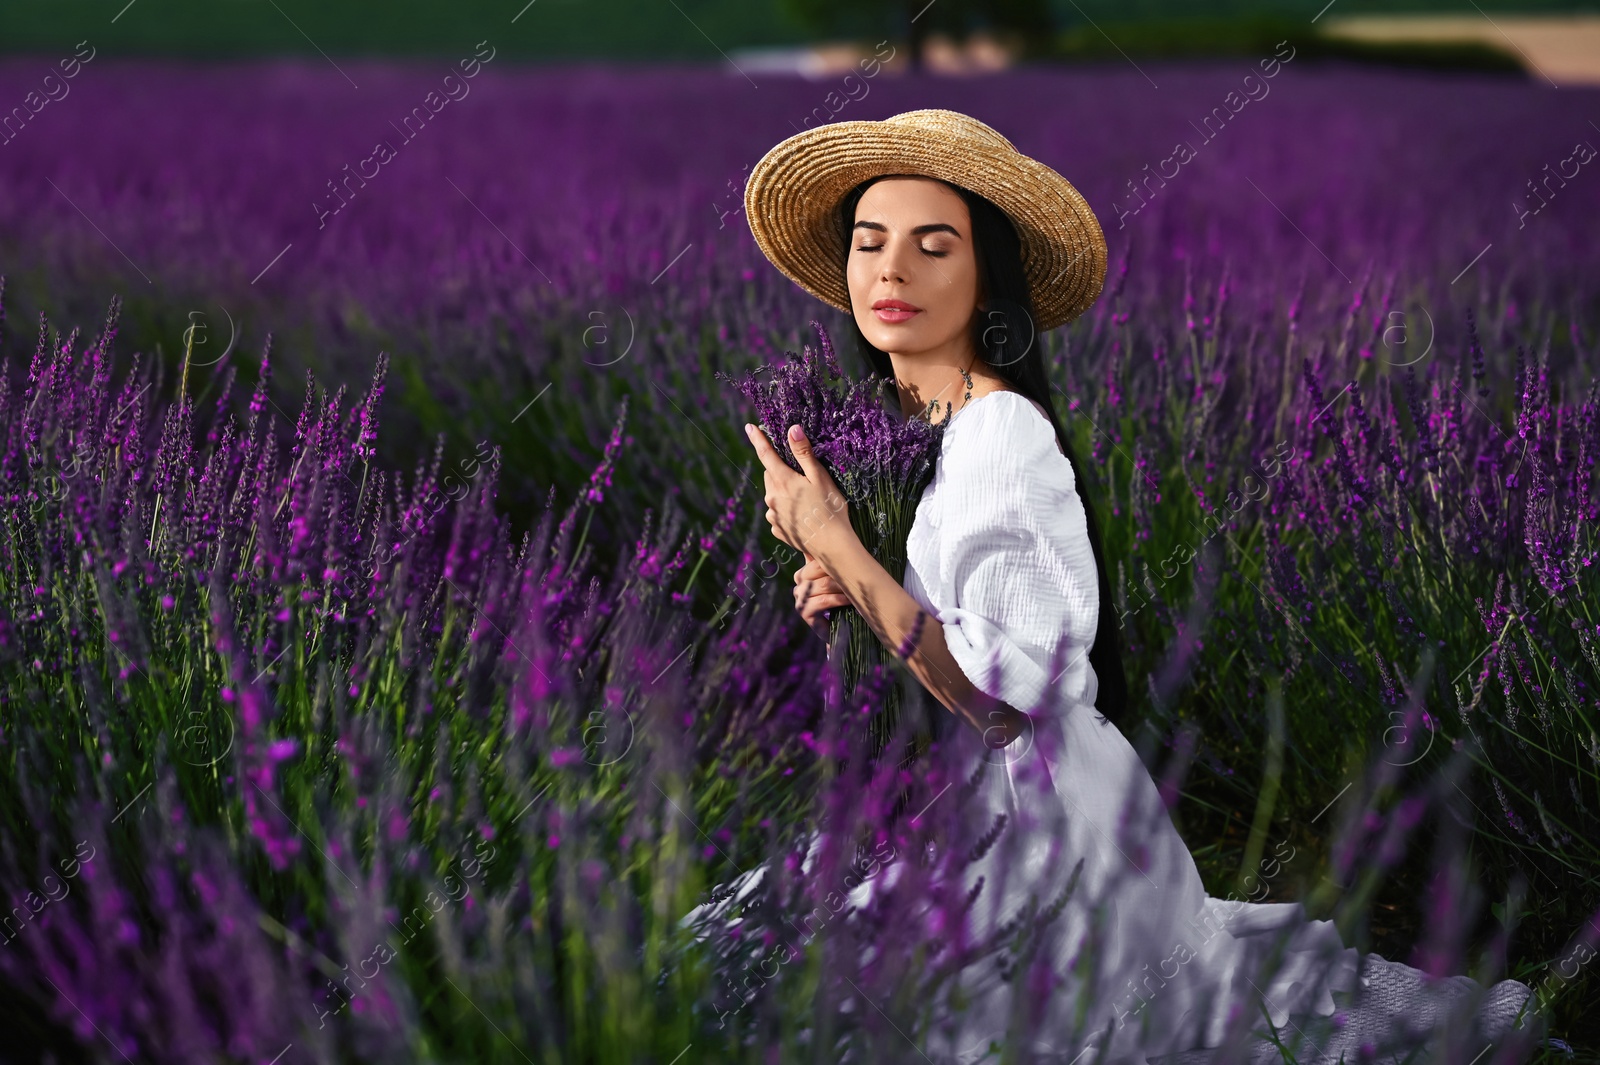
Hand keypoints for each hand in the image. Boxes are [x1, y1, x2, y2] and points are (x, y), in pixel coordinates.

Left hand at [743, 422, 854, 561]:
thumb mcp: (820, 477)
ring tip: (807, 500)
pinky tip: (804, 515)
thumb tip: (792, 429)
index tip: (749, 427)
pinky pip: (778, 513)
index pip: (766, 454)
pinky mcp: (778, 530)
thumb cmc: (831, 508)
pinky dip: (787, 510)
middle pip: (771, 475)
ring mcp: (773, 516)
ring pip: (774, 495)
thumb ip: (804, 453)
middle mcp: (772, 498)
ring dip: (784, 492)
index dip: (757, 439)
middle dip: (781, 470)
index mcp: (782, 481)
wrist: (833, 546)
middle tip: (802, 475)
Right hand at [794, 552, 850, 641]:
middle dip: (838, 570)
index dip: (832, 555)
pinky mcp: (804, 611)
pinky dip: (838, 599)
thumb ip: (834, 561)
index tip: (850, 555)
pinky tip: (849, 600)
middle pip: (817, 569)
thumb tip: (835, 536)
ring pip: (821, 585)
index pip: (814, 556)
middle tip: (857, 570)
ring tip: (856, 586)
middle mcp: (799, 582)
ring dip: (841, 585)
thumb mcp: (839, 577)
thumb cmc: (842, 600)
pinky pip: (822, 601)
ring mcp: (799, 597)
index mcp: (806, 570)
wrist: (842, 629)